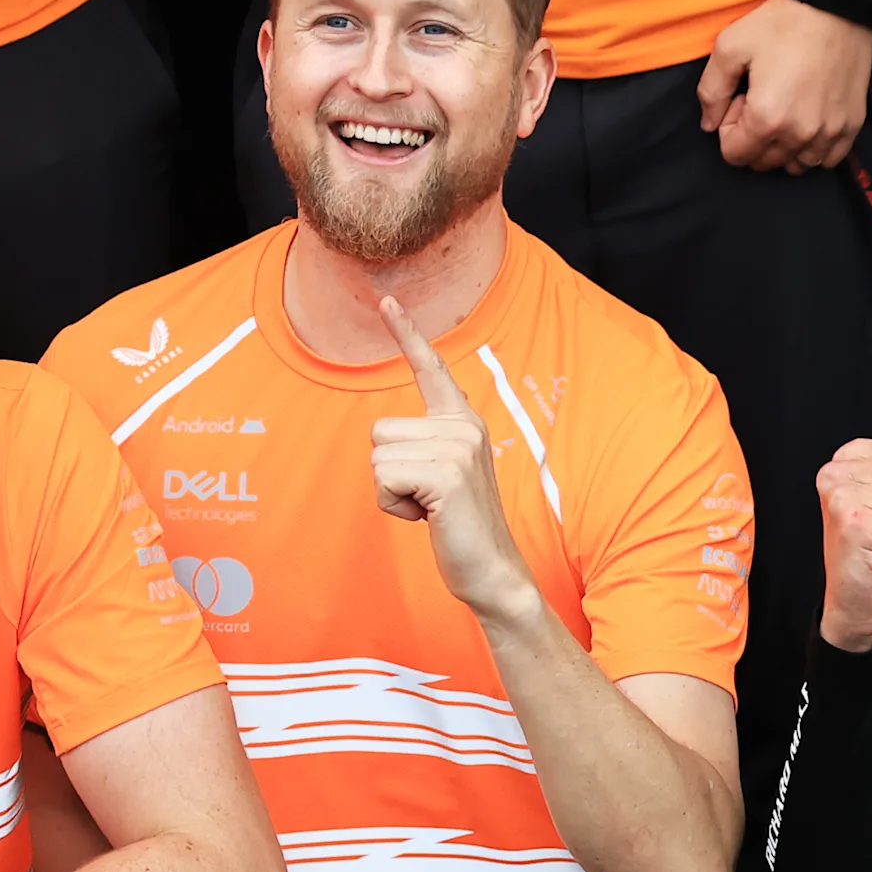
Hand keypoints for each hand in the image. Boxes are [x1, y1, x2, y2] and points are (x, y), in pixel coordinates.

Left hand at [372, 296, 539, 624]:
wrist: (492, 570)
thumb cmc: (458, 526)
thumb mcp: (441, 476)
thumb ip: (423, 448)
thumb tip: (391, 447)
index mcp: (463, 423)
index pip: (431, 369)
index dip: (408, 334)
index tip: (386, 301)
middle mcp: (465, 427)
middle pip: (380, 430)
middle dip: (388, 471)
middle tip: (427, 498)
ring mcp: (459, 449)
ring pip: (379, 455)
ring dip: (391, 491)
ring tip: (429, 508)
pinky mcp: (448, 475)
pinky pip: (385, 478)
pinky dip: (395, 505)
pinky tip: (428, 517)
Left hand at [697, 0, 871, 172]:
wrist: (835, 7)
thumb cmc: (781, 24)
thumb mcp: (729, 47)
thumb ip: (711, 91)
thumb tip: (708, 125)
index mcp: (767, 118)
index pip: (735, 155)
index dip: (729, 128)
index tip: (740, 99)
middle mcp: (800, 135)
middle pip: (765, 162)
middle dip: (754, 137)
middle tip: (760, 99)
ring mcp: (830, 134)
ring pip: (796, 165)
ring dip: (783, 147)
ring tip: (786, 110)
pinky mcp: (852, 126)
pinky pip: (828, 159)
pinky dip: (813, 149)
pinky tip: (809, 122)